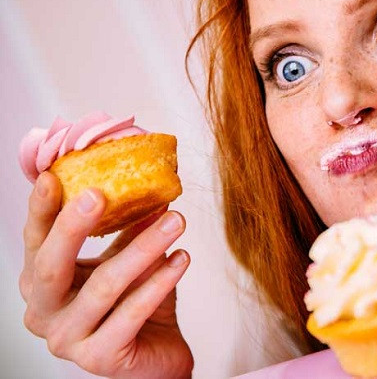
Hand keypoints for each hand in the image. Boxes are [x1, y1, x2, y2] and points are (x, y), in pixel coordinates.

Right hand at [19, 172, 193, 377]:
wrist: (155, 355)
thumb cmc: (133, 304)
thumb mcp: (127, 259)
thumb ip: (130, 228)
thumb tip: (151, 185)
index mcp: (42, 283)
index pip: (36, 242)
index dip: (42, 210)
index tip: (55, 177)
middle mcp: (44, 313)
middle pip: (51, 266)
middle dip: (74, 227)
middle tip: (101, 194)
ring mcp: (68, 340)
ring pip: (104, 285)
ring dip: (144, 248)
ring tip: (176, 221)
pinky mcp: (99, 358)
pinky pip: (133, 312)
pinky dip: (160, 281)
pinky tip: (181, 258)